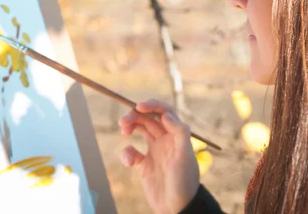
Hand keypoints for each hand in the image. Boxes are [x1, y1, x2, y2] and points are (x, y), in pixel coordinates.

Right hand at [118, 99, 199, 213]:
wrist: (176, 209)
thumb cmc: (184, 182)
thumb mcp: (184, 156)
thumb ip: (179, 132)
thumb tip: (166, 114)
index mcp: (177, 135)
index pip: (164, 112)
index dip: (152, 105)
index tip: (138, 106)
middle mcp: (166, 139)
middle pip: (148, 118)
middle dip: (135, 116)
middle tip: (123, 122)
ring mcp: (155, 151)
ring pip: (139, 130)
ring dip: (130, 127)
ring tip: (124, 132)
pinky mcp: (145, 165)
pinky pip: (132, 152)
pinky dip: (127, 154)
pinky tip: (130, 164)